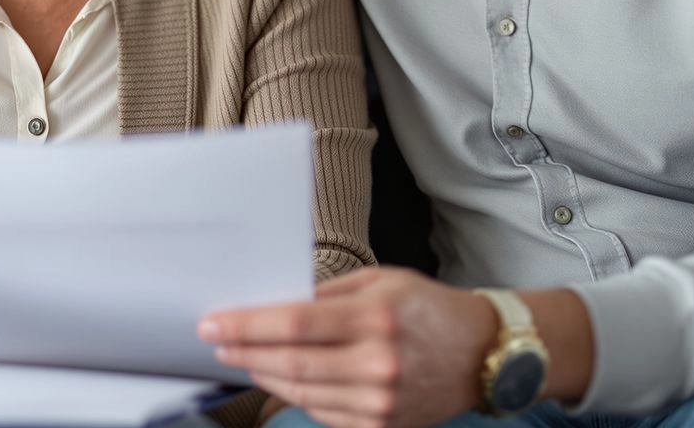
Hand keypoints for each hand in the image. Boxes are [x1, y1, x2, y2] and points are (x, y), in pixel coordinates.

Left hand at [198, 265, 497, 427]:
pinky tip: (278, 378)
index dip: (248, 325)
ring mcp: (381, 402)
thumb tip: (277, 304)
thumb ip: (327, 293)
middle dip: (245, 352)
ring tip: (240, 358)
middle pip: (292, 363)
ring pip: (303, 392)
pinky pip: (324, 413)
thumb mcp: (379, 280)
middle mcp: (378, 364)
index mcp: (375, 317)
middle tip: (216, 340)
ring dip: (263, 375)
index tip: (213, 323)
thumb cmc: (426, 306)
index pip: (295, 323)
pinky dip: (295, 395)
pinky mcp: (382, 426)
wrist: (480, 353)